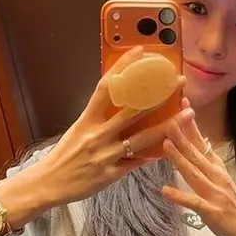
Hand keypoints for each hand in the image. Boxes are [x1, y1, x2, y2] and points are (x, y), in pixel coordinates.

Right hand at [8, 48, 187, 218]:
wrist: (47, 184)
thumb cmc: (64, 155)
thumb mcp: (78, 130)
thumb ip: (99, 117)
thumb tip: (122, 101)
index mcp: (86, 119)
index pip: (106, 87)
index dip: (123, 67)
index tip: (141, 51)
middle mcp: (97, 134)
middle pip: (132, 110)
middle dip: (158, 94)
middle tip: (178, 81)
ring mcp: (105, 155)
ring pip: (143, 137)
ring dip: (168, 125)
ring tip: (188, 113)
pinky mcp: (110, 174)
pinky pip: (137, 162)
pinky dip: (153, 155)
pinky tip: (171, 147)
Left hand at [160, 107, 235, 235]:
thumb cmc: (232, 205)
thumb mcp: (221, 179)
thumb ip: (210, 161)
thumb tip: (203, 141)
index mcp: (216, 169)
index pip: (202, 142)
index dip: (191, 124)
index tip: (183, 104)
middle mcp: (216, 177)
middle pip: (196, 154)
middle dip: (182, 136)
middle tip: (169, 119)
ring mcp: (214, 194)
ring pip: (194, 173)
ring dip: (179, 159)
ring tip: (166, 145)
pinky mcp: (212, 211)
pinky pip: (193, 202)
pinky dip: (179, 196)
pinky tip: (165, 190)